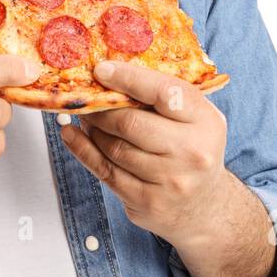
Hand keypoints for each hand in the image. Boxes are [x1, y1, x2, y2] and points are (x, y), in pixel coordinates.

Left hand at [59, 60, 231, 249]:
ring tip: (86, 117)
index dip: (128, 78)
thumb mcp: (194, 118)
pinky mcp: (147, 202)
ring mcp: (170, 181)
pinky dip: (82, 150)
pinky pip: (105, 171)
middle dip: (102, 108)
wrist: (204, 207)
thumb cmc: (192, 150)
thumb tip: (110, 73)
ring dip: (93, 129)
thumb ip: (162, 96)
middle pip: (130, 123)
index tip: (101, 70)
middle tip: (87, 98)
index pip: (163, 92)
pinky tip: (72, 135)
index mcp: (205, 122)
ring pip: (114, 147)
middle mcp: (191, 152)